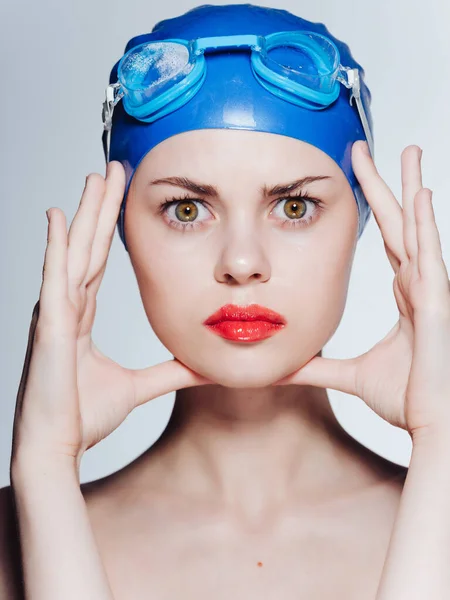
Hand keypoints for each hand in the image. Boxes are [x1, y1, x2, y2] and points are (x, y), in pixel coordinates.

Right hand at [11, 162, 211, 469]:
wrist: (58, 449)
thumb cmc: (84, 417)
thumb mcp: (138, 386)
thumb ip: (169, 372)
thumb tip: (202, 366)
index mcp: (82, 318)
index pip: (100, 262)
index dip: (110, 229)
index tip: (122, 199)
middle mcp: (67, 308)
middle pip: (89, 248)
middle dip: (101, 208)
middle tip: (113, 170)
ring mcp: (55, 315)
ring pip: (74, 253)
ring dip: (85, 214)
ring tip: (96, 178)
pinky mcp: (49, 328)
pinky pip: (54, 280)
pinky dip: (55, 247)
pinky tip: (58, 216)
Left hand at [272, 142, 449, 440]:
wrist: (432, 426)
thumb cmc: (406, 399)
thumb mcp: (349, 375)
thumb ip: (317, 367)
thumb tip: (283, 367)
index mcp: (404, 294)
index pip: (384, 240)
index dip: (371, 207)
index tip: (354, 178)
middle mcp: (418, 284)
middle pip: (397, 223)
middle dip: (383, 185)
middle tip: (366, 148)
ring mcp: (431, 290)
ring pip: (418, 229)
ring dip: (411, 188)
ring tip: (407, 150)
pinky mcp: (438, 304)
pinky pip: (431, 257)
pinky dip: (427, 225)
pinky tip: (421, 194)